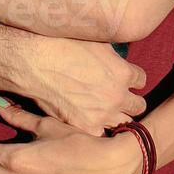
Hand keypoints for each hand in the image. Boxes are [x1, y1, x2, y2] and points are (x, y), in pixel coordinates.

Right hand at [16, 36, 145, 135]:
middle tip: (115, 95)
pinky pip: (102, 133)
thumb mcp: (94, 41)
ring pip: (124, 122)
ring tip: (103, 109)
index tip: (121, 77)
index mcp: (123, 73)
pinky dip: (97, 127)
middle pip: (138, 105)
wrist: (32, 63)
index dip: (131, 78)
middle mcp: (117, 96)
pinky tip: (88, 118)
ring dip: (116, 115)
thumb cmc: (59, 45)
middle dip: (128, 99)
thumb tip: (118, 57)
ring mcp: (102, 114)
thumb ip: (113, 55)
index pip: (141, 80)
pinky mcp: (85, 126)